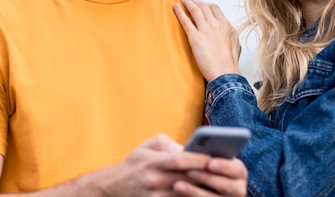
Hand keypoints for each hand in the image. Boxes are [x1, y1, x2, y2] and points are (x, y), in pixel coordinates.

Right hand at [86, 134, 246, 196]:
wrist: (111, 187)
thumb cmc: (133, 163)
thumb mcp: (146, 146)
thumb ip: (166, 142)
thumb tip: (187, 147)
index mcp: (152, 162)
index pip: (180, 160)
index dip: (198, 159)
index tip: (214, 157)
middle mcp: (153, 180)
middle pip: (185, 179)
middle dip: (205, 175)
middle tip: (223, 172)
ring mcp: (154, 196)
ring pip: (184, 194)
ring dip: (201, 190)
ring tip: (218, 185)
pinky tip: (202, 194)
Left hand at [174, 0, 240, 81]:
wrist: (224, 72)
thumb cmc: (230, 62)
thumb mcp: (235, 44)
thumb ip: (230, 34)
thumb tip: (227, 32)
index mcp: (226, 24)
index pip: (214, 8)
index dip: (205, 4)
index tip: (200, 3)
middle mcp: (216, 24)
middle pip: (203, 6)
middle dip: (195, 0)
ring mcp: (205, 30)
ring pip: (195, 10)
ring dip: (187, 1)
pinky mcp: (195, 38)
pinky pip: (185, 21)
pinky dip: (179, 12)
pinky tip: (175, 7)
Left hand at [175, 157, 247, 196]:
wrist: (169, 187)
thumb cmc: (187, 167)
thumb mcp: (194, 156)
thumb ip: (193, 151)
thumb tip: (178, 150)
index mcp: (236, 170)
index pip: (236, 168)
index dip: (224, 166)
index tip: (209, 163)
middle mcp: (236, 188)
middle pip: (228, 186)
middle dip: (208, 179)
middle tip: (190, 172)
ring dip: (196, 192)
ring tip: (177, 185)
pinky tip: (177, 194)